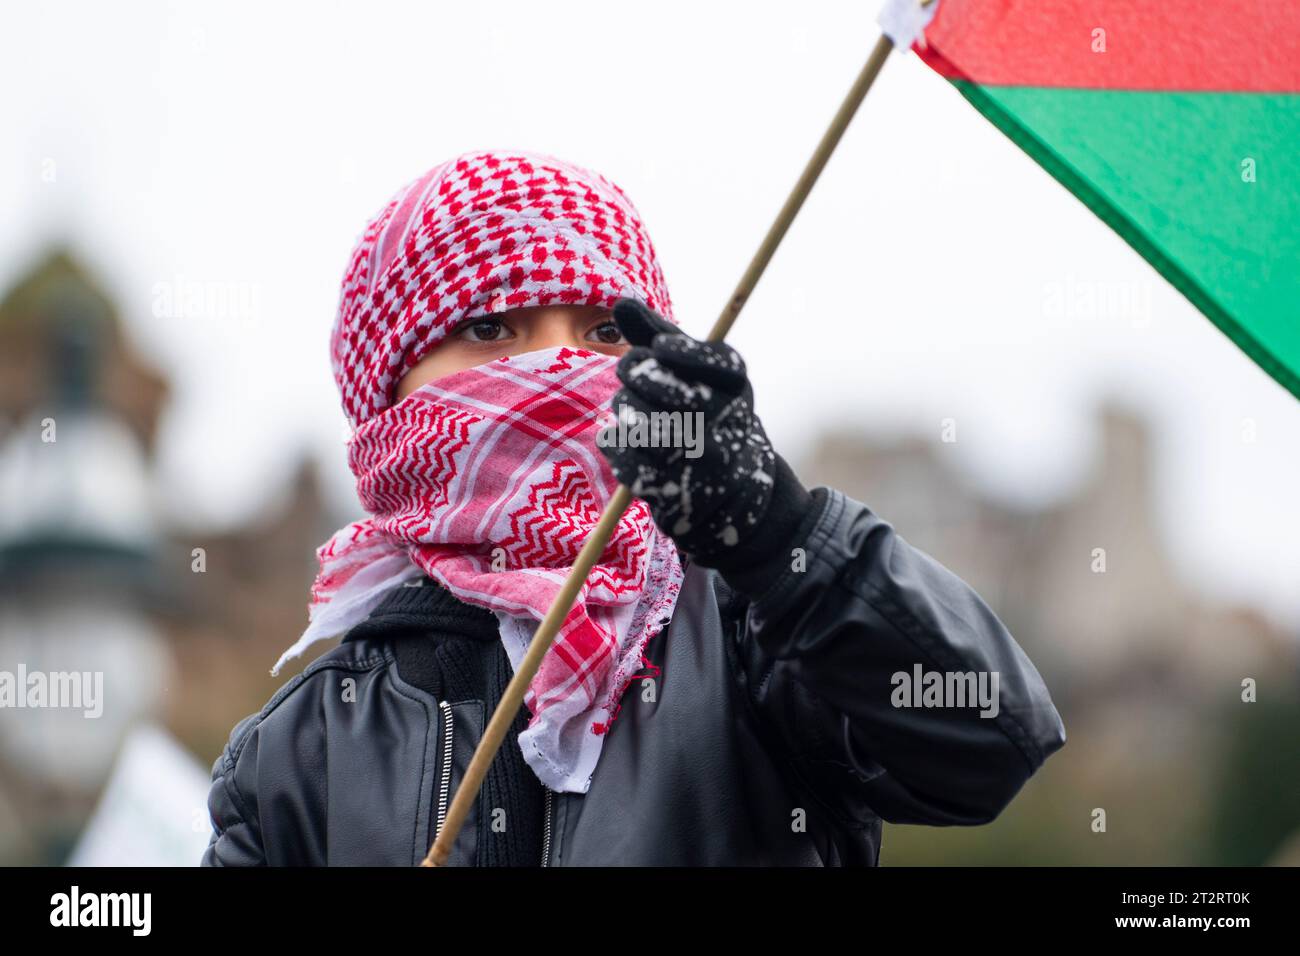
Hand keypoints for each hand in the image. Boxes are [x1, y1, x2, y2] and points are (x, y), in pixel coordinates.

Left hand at [598, 297, 815, 576]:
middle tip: (631, 374)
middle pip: (662, 384)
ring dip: (623, 408)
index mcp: (737, 390)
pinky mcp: (674, 494)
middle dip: (634, 371)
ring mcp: (702, 465)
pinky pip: (625, 457)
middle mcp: (727, 427)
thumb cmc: (704, 414)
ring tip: (628, 408)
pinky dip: (614, 442)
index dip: (683, 350)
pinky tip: (619, 437)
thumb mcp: (697, 373)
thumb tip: (621, 303)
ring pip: (638, 422)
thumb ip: (660, 334)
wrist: (731, 491)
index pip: (716, 362)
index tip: (660, 346)